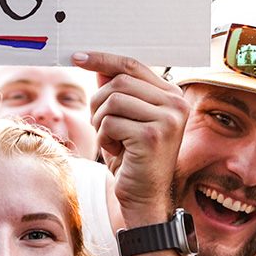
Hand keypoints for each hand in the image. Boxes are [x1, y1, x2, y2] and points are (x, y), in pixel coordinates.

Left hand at [71, 52, 188, 224]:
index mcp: (172, 95)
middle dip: (99, 103)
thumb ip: (117, 92)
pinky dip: (104, 138)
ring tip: (112, 139)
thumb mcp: (123, 120)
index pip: (132, 66)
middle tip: (102, 125)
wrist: (144, 198)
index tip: (78, 57)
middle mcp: (176, 103)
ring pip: (112, 101)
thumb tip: (99, 66)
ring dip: (101, 122)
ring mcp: (168, 119)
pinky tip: (118, 152)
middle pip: (118, 82)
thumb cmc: (131, 159)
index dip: (102, 59)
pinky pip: (110, 123)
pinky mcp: (153, 136)